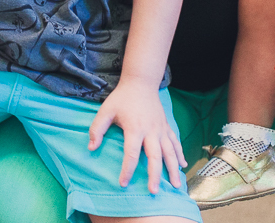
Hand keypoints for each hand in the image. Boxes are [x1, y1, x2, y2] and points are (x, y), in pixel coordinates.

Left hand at [88, 78, 185, 193]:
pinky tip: (182, 166)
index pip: (131, 153)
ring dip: (172, 169)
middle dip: (155, 175)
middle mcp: (151, 130)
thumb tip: (91, 148)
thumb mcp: (105, 110)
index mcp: (135, 128)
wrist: (141, 82)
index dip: (127, 170)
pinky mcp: (166, 126)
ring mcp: (161, 129)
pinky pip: (175, 142)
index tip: (123, 183)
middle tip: (153, 192)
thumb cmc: (122, 98)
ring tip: (176, 185)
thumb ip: (97, 129)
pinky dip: (180, 154)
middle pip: (155, 156)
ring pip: (169, 152)